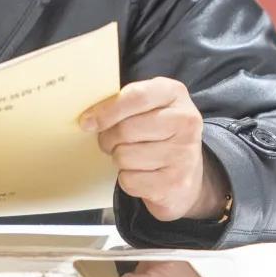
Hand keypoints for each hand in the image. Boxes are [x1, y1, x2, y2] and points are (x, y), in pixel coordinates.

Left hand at [79, 77, 228, 221]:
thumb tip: (88, 120)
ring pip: (124, 156)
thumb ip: (121, 102)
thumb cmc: (156, 131)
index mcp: (174, 93)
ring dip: (118, 159)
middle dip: (108, 138)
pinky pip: (130, 181)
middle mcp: (185, 121)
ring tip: (131, 156)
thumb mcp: (146, 105)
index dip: (106, 110)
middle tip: (110, 141)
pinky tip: (141, 173)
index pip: (136, 96)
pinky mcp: (177, 183)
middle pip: (125, 130)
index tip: (87, 121)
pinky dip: (127, 179)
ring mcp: (184, 154)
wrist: (188, 171)